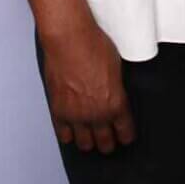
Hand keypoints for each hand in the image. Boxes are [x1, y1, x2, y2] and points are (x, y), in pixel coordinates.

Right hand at [42, 21, 135, 152]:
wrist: (69, 39)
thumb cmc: (93, 45)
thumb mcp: (117, 66)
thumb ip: (117, 88)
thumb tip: (116, 95)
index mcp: (115, 103)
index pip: (125, 132)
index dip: (126, 135)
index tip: (125, 136)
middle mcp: (97, 114)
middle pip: (105, 143)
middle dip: (109, 142)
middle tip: (109, 139)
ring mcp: (76, 115)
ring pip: (84, 144)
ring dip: (89, 141)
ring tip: (90, 136)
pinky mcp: (58, 111)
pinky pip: (64, 135)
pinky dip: (69, 134)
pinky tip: (72, 130)